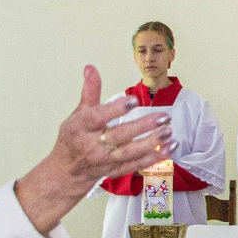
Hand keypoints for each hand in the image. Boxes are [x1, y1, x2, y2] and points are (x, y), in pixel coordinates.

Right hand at [15, 65, 175, 234]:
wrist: (67, 170)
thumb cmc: (74, 137)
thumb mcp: (78, 114)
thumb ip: (90, 92)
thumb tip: (91, 68)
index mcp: (81, 128)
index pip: (97, 118)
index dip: (115, 109)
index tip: (133, 100)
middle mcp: (93, 145)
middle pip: (119, 136)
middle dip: (142, 126)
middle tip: (163, 117)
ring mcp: (105, 160)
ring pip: (130, 152)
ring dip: (152, 143)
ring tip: (169, 132)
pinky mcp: (116, 170)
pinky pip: (137, 164)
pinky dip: (154, 157)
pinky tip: (170, 147)